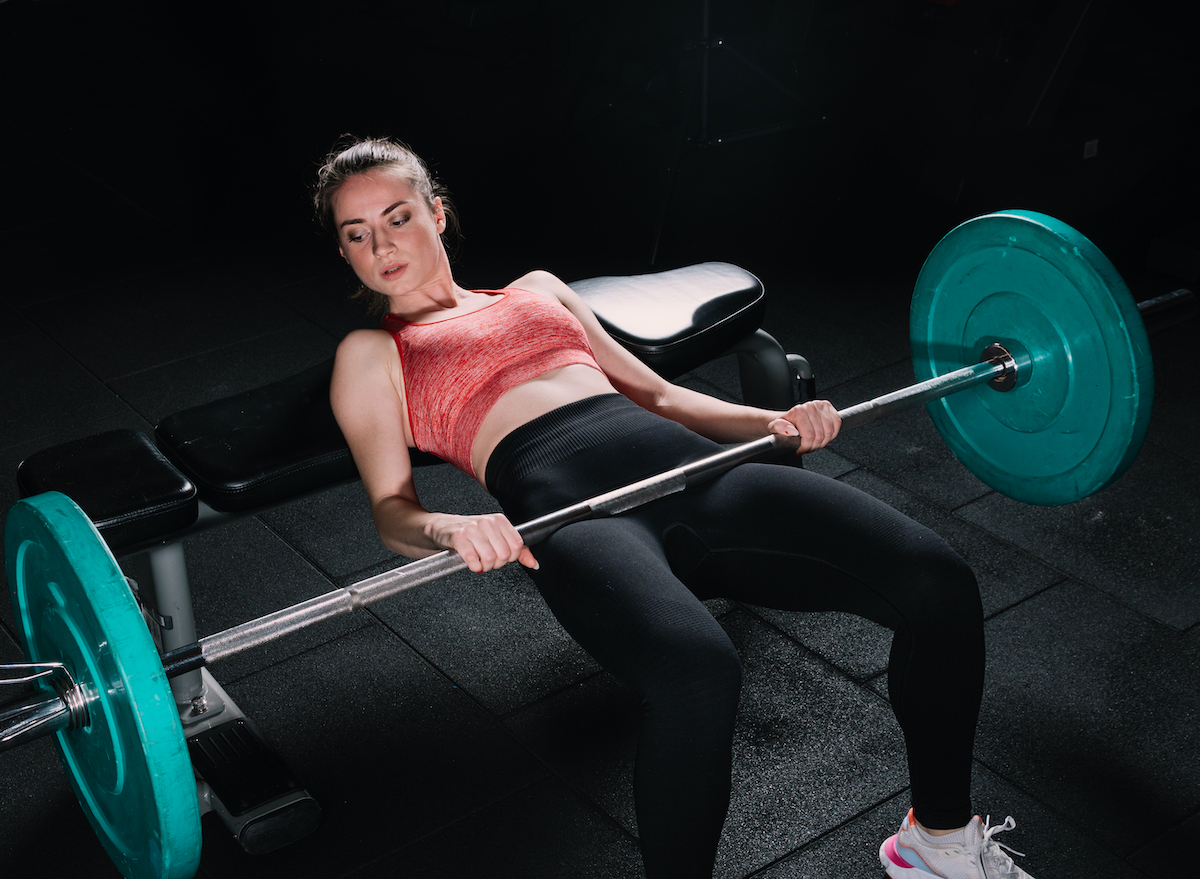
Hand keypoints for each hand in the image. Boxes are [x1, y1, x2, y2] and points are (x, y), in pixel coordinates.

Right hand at [424, 512, 538, 572]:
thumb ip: (517, 549)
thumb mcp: (496, 536)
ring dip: (485, 567)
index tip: (503, 557)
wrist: (443, 527)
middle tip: (489, 561)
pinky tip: (472, 564)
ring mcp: (472, 529)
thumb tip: (533, 563)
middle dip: (497, 564)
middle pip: (504, 554)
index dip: (511, 557)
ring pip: (490, 558)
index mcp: (500, 520)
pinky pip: (473, 560)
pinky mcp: (458, 538)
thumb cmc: (472, 533)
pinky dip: (475, 567)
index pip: (517, 545)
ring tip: (480, 562)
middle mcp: (487, 522)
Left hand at [767, 400, 840, 454]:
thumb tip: (791, 431)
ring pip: (829, 432)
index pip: (809, 436)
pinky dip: (832, 434)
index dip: (806, 447)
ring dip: (823, 442)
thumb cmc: (783, 424)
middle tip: (808, 447)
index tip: (801, 450)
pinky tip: (823, 436)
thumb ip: (779, 428)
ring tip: (814, 442)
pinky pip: (837, 424)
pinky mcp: (828, 407)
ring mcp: (820, 406)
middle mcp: (810, 406)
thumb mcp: (774, 427)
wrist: (789, 418)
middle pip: (820, 436)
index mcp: (798, 411)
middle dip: (814, 446)